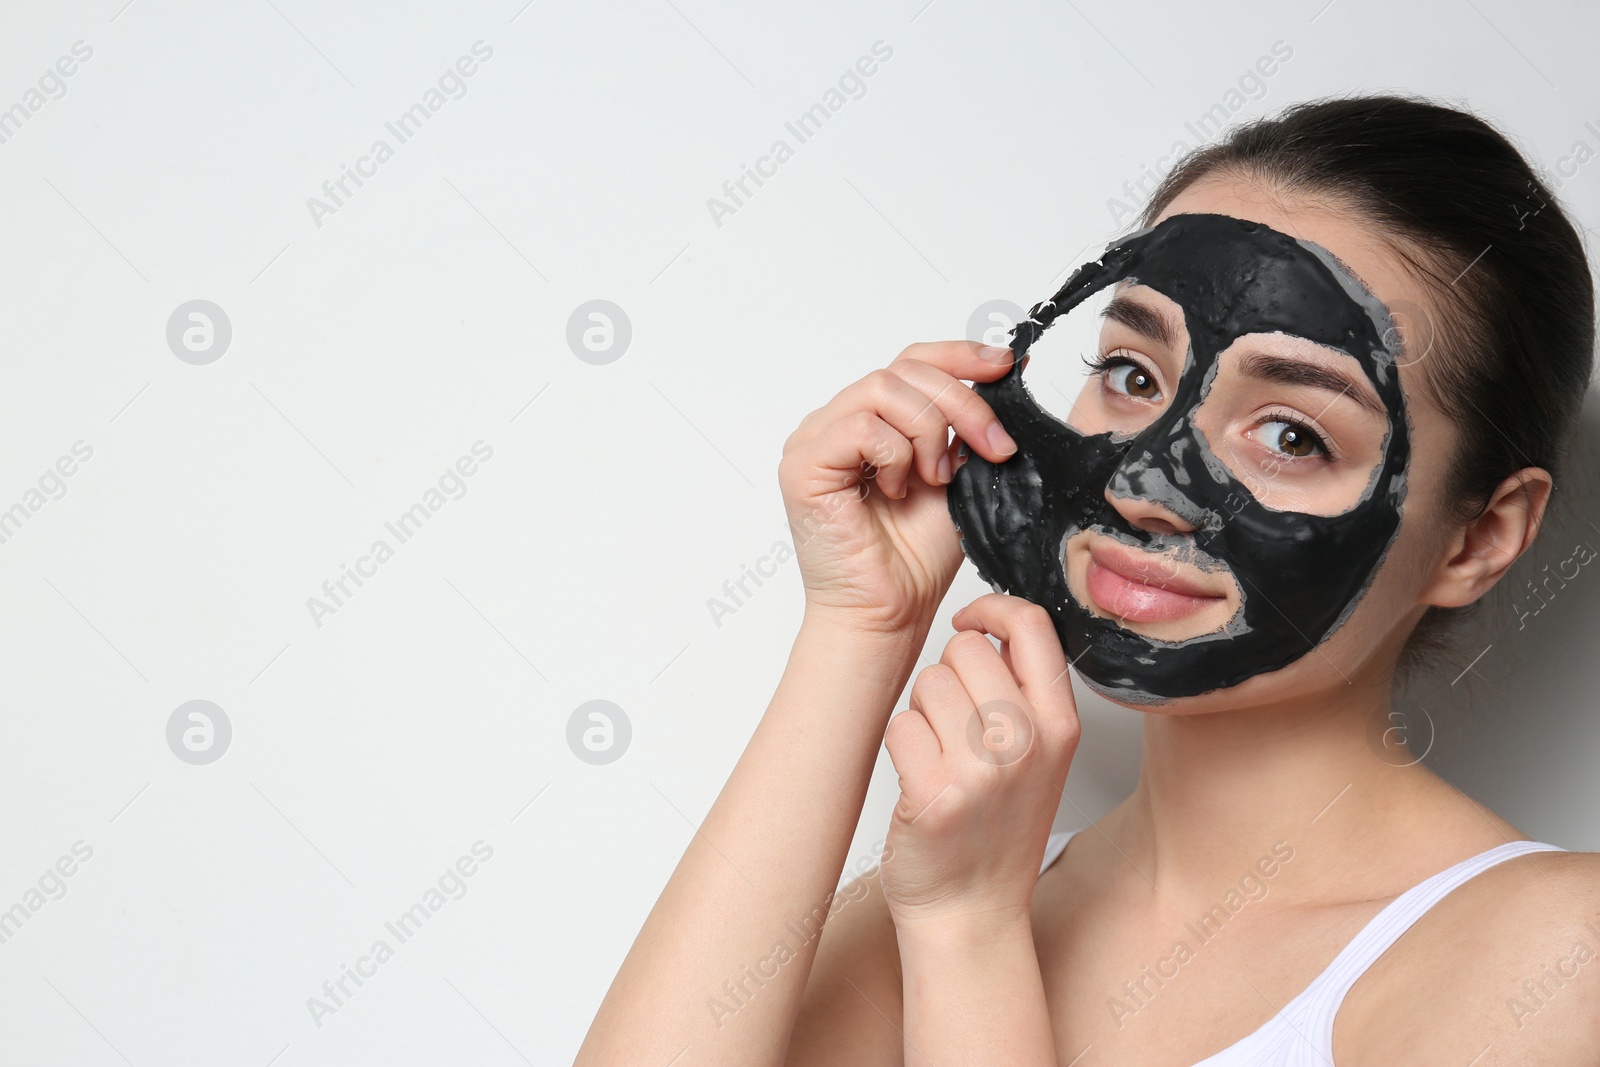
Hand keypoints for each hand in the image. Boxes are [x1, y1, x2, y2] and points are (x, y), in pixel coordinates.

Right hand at [778, 341, 1017, 640]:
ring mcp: (813, 441)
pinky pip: (863, 427)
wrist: (889, 612)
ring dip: (929, 431)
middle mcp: (836, 423)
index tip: (1004, 366)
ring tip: (937, 478)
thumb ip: (967, 427)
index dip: (959, 356)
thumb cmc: (915, 557)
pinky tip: (898, 490)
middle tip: (992, 446)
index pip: (911, 363)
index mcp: (869, 421)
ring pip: (884, 388)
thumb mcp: (959, 474)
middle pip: (903, 370)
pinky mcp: (802, 465)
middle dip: (961, 402)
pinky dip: (896, 456)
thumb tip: (1003, 374)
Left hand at [878, 594, 1080, 932]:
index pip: (1031, 624)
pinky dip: (900, 746)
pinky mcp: (935, 794)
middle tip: (951, 721)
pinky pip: (900, 725)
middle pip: (966, 648)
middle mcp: (1027, 743)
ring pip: (927, 682)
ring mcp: (983, 770)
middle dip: (946, 673)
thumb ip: (1025, 691)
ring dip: (920, 711)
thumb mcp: (1041, 757)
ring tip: (937, 754)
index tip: (968, 622)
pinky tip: (919, 778)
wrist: (972, 911)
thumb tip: (990, 622)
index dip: (990, 608)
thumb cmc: (997, 829)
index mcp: (1060, 725)